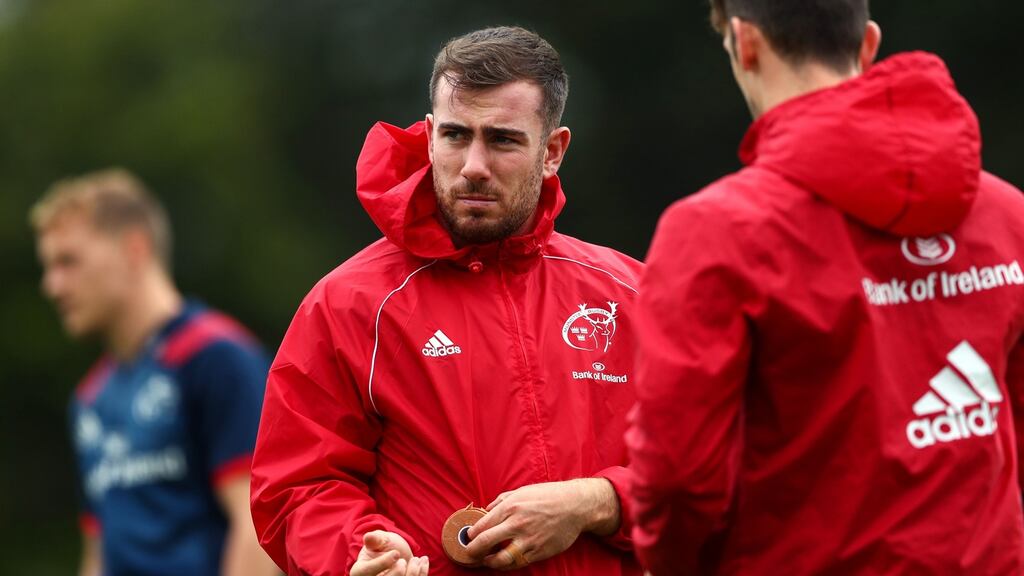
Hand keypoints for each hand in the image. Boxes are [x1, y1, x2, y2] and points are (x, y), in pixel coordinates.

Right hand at [351, 531, 428, 575]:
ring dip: (412, 573)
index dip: (383, 563)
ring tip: (417, 559)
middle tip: (403, 559)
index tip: (396, 553)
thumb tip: (368, 537)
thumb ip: (374, 539)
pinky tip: (423, 561)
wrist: (395, 553)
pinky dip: (421, 573)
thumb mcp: (378, 539)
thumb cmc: (382, 545)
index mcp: (359, 571)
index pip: (368, 571)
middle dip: (398, 571)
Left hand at [463, 478, 619, 569]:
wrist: (575, 506)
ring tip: (485, 560)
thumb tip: (486, 510)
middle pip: (486, 542)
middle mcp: (517, 524)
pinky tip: (503, 562)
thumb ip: (502, 501)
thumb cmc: (548, 496)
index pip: (482, 525)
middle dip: (472, 550)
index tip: (468, 538)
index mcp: (511, 506)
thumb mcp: (522, 491)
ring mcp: (528, 539)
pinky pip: (518, 563)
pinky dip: (507, 565)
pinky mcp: (539, 551)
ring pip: (501, 559)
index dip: (471, 534)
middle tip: (469, 553)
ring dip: (489, 562)